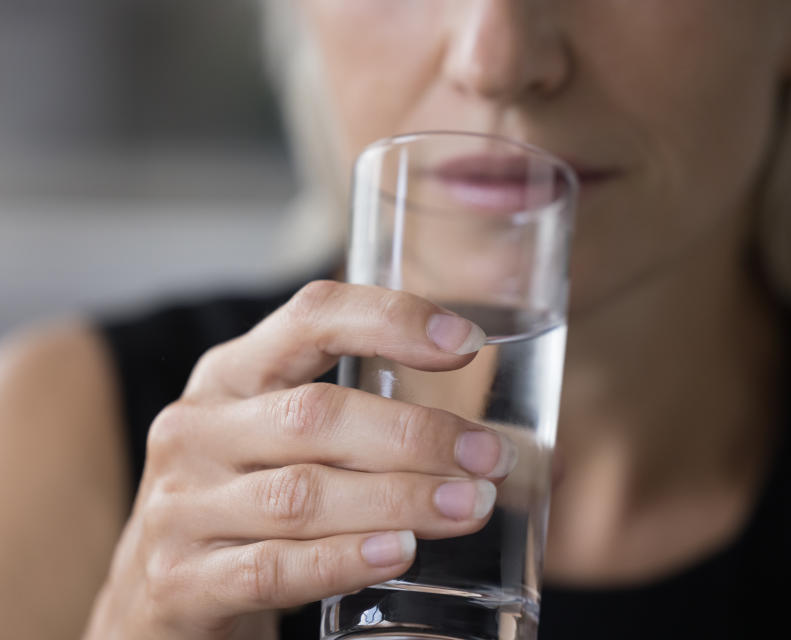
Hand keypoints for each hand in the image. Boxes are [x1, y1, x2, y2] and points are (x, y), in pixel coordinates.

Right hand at [84, 281, 516, 639]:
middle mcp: (197, 428)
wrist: (157, 594)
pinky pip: (273, 567)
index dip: (390, 320)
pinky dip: (344, 560)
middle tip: (489, 456)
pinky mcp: (180, 581)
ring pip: (302, 493)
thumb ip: (352, 419)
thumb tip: (477, 433)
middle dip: (416, 434)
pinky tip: (399, 553)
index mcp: (229, 375)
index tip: (467, 343)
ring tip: (470, 506)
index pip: (309, 318)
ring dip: (400, 498)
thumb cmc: (248, 501)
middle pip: (315, 414)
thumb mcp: (280, 440)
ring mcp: (180, 505)